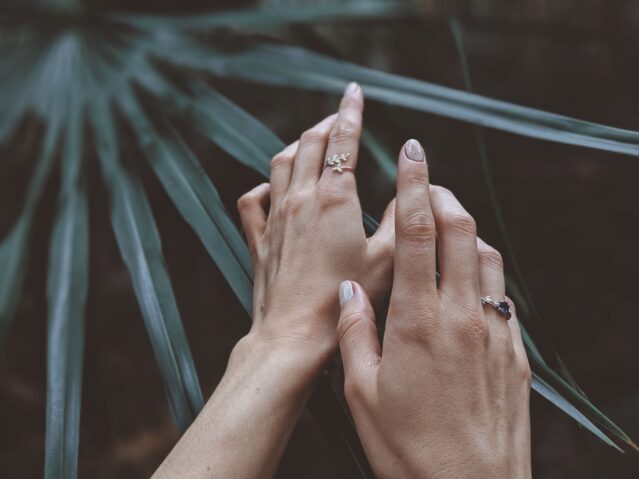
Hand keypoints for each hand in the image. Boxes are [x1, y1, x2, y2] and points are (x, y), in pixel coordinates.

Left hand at [155, 84, 394, 478]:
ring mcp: (275, 218)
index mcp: (334, 197)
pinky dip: (263, 186)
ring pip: (280, 164)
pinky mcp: (259, 240)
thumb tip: (414, 192)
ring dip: (296, 146)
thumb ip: (404, 220)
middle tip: (339, 116)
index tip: (354, 92)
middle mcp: (300, 199)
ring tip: (310, 141)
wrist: (293, 336)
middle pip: (308, 144)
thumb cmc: (344, 299)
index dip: (350, 111)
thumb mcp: (388, 259)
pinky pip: (253, 201)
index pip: (342, 139)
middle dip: (326, 124)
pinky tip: (271, 187)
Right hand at [336, 140, 531, 477]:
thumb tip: (349, 291)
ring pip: (487, 256)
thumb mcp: (362, 393)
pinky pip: (502, 294)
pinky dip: (483, 271)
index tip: (413, 153)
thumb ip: (355, 333)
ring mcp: (494, 333)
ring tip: (442, 227)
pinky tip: (465, 283)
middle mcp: (462, 317)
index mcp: (418, 321)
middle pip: (459, 231)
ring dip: (465, 230)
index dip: (414, 187)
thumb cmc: (408, 447)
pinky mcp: (514, 353)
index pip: (417, 234)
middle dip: (442, 195)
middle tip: (425, 183)